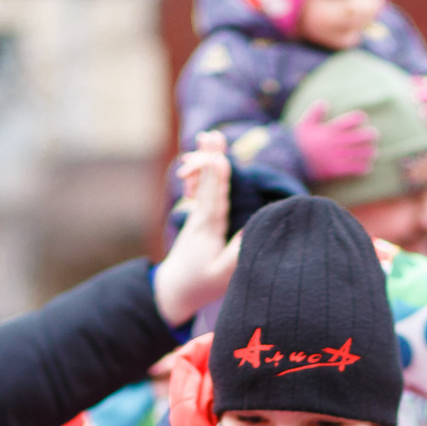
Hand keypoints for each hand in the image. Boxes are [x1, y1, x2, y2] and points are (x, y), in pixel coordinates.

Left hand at [154, 133, 240, 327]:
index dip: (217, 178)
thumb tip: (252, 231)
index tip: (219, 159)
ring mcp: (199, 216)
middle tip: (212, 135)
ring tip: (210, 135)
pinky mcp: (200, 217)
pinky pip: (204, 188)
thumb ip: (235, 256)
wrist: (173, 290)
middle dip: (211, 158)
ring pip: (205, 182)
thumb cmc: (200, 286)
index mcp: (208, 230)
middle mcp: (201, 218)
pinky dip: (208, 170)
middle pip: (208, 183)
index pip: (214, 199)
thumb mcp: (221, 277)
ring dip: (209, 158)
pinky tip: (209, 156)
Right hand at [290, 100, 377, 181]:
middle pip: (364, 136)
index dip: (360, 118)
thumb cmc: (298, 143)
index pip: (354, 119)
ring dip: (370, 152)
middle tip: (373, 137)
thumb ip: (315, 113)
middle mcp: (339, 141)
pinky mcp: (339, 169)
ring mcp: (340, 156)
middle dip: (371, 136)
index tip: (362, 120)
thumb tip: (324, 102)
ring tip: (372, 153)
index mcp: (332, 129)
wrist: (292, 161)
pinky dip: (364, 167)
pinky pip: (357, 168)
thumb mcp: (305, 124)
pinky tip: (367, 167)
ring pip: (364, 153)